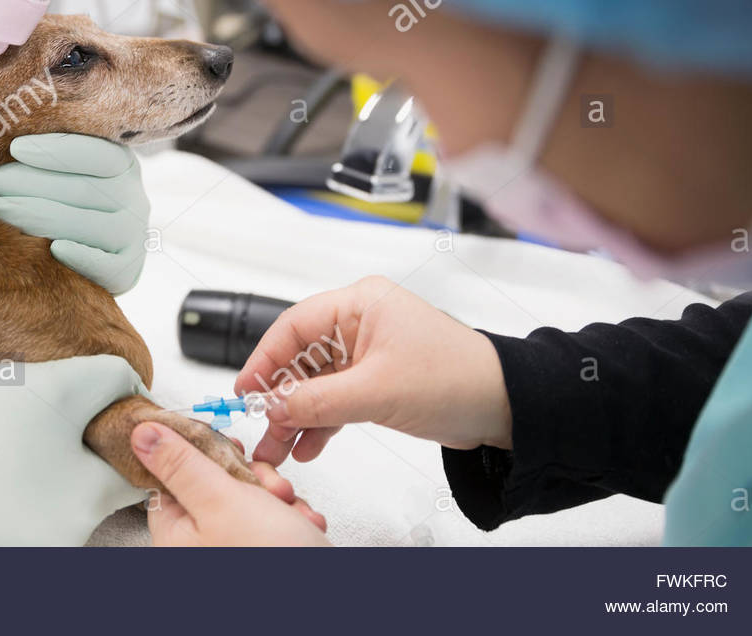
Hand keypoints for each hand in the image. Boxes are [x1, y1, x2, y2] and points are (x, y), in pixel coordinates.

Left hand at [0, 134, 149, 294]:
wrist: (98, 256)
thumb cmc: (68, 202)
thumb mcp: (69, 173)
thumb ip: (45, 156)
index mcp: (122, 164)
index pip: (95, 152)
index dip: (55, 150)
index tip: (14, 147)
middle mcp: (134, 197)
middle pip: (80, 188)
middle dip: (25, 182)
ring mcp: (133, 235)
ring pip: (86, 223)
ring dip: (39, 215)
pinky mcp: (127, 270)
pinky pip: (106, 264)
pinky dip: (82, 256)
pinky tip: (53, 249)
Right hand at [0, 355, 146, 544]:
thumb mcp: (57, 383)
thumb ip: (111, 380)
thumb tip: (137, 392)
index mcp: (88, 505)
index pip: (137, 465)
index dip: (127, 427)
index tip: (104, 404)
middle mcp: (71, 537)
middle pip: (105, 478)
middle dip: (89, 440)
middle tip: (58, 409)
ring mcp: (40, 543)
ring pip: (74, 485)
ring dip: (63, 454)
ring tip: (30, 427)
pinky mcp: (12, 538)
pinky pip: (45, 498)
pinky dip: (38, 472)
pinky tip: (12, 449)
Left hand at [130, 421, 328, 544]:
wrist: (325, 600)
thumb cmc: (271, 560)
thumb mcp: (221, 499)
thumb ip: (180, 463)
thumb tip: (143, 435)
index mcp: (175, 535)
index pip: (172, 475)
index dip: (201, 452)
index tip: (225, 445)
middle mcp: (200, 547)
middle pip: (214, 483)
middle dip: (250, 477)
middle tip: (265, 487)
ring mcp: (231, 550)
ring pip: (248, 498)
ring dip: (276, 497)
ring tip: (288, 510)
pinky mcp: (261, 552)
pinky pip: (270, 519)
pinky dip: (289, 518)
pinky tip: (300, 526)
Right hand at [236, 276, 512, 465]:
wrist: (505, 406)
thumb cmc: (456, 379)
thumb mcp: (376, 391)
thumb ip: (318, 401)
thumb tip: (273, 408)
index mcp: (360, 303)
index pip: (293, 326)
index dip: (264, 359)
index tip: (245, 391)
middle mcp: (360, 322)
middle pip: (300, 357)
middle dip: (279, 396)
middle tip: (261, 428)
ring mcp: (367, 353)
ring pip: (314, 383)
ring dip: (296, 416)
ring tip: (279, 448)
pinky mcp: (375, 380)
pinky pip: (334, 399)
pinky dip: (320, 422)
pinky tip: (307, 445)